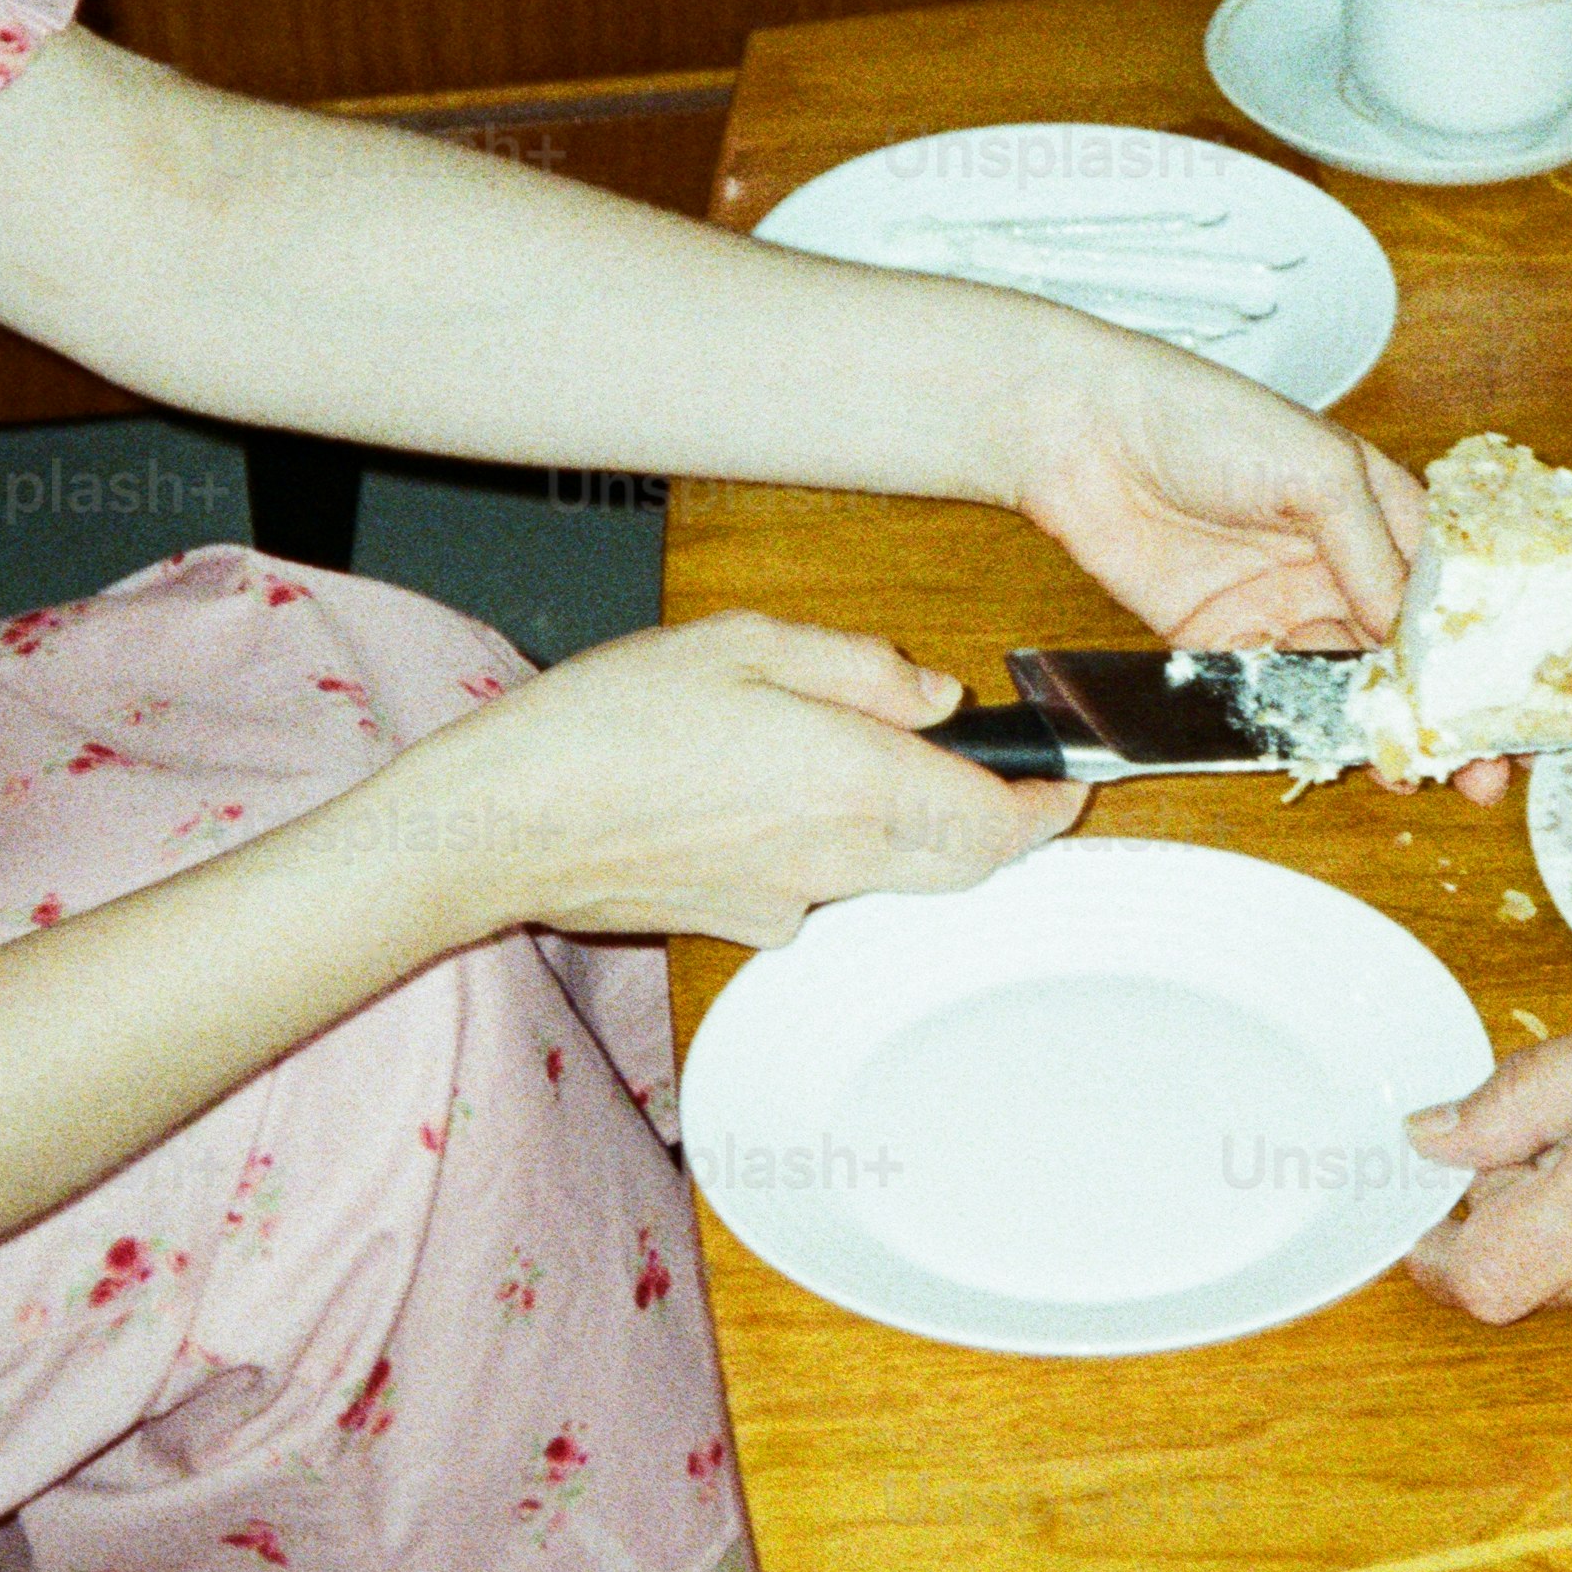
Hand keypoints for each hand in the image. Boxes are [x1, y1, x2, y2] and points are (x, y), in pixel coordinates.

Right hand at [363, 613, 1071, 952]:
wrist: (500, 823)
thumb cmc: (605, 724)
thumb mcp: (741, 644)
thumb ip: (857, 667)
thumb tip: (934, 694)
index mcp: (854, 783)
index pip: (1002, 822)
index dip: (1053, 805)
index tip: (1071, 778)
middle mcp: (835, 861)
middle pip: (963, 865)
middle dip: (995, 823)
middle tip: (996, 773)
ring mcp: (787, 906)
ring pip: (891, 878)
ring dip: (905, 831)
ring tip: (847, 759)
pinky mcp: (739, 927)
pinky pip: (816, 891)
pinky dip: (824, 849)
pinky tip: (760, 798)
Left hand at [1006, 334, 1510, 802]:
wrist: (1083, 433)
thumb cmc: (1204, 416)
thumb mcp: (1318, 470)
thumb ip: (1373, 553)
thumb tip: (1412, 632)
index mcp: (1379, 510)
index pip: (1446, 593)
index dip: (1478, 653)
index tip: (1504, 710)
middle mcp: (1337, 562)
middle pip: (1404, 652)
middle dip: (1439, 709)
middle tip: (1474, 767)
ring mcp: (1281, 603)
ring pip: (1345, 683)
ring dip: (1374, 726)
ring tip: (1404, 766)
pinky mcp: (1222, 638)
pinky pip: (1274, 693)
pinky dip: (1302, 722)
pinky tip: (1325, 743)